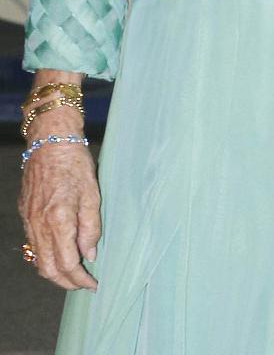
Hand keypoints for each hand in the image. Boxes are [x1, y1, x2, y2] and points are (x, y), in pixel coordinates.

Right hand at [18, 111, 99, 290]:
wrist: (50, 143)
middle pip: (49, 269)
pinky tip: (60, 256)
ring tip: (74, 275)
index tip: (93, 284)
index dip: (81, 279)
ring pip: (38, 260)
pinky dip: (46, 258)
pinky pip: (34, 246)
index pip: (68, 263)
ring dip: (56, 273)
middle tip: (84, 285)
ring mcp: (29, 222)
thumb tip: (90, 254)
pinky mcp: (26, 216)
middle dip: (67, 283)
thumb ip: (91, 227)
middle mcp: (40, 226)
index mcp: (59, 220)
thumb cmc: (75, 164)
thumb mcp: (93, 194)